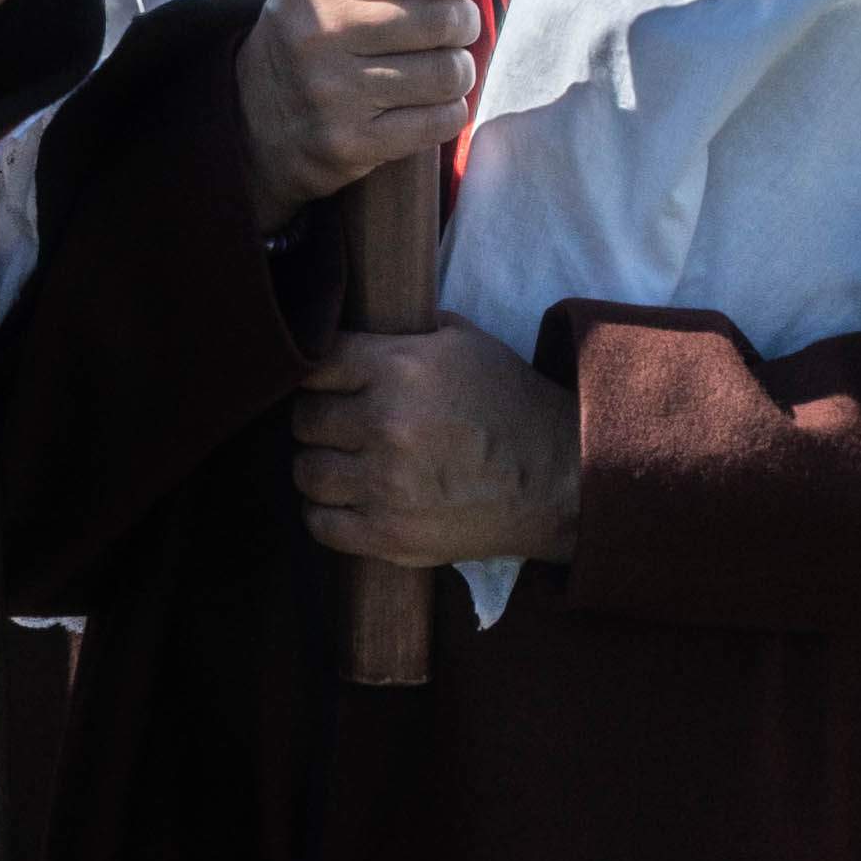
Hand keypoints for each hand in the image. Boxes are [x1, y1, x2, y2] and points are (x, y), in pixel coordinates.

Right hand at [231, 0, 490, 207]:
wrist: (257, 113)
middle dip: (467, 20)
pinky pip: (439, 120)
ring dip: (461, 68)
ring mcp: (332, 90)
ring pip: (448, 72)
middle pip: (441, 18)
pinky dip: (450, 109)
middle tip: (459, 25)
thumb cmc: (319, 31)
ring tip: (443, 64)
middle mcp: (318, 31)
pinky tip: (431, 100)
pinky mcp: (349, 141)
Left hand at [282, 320, 578, 570]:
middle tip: (342, 425)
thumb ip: (400, 331)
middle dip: (320, 419)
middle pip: (304, 420)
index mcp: (399, 368)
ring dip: (319, 465)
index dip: (319, 374)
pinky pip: (320, 525)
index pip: (316, 364)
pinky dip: (325, 512)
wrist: (556, 477)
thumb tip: (350, 326)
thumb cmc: (508, 404)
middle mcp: (386, 424)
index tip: (330, 384)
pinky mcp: (390, 534)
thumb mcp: (463, 342)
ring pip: (306, 472)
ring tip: (343, 463)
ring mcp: (385, 485)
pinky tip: (347, 500)